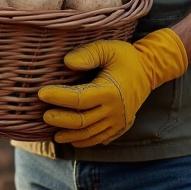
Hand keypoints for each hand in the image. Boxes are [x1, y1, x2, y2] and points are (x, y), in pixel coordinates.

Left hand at [37, 29, 187, 146]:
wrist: (149, 70)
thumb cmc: (125, 57)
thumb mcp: (108, 48)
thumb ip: (88, 53)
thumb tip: (67, 62)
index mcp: (110, 91)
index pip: (79, 99)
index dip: (59, 97)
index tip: (41, 93)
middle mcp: (115, 110)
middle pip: (82, 121)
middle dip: (61, 120)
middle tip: (44, 116)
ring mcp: (118, 121)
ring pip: (90, 134)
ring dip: (70, 135)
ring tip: (53, 133)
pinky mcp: (120, 126)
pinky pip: (100, 138)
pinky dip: (85, 141)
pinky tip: (72, 140)